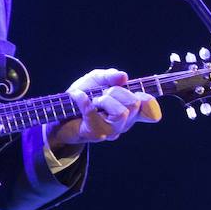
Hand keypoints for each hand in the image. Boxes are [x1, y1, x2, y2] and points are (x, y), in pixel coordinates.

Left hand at [48, 68, 162, 150]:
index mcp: (129, 110)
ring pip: (122, 113)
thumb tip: (124, 77)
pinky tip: (78, 96)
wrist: (59, 112)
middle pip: (135, 105)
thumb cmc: (82, 96)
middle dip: (118, 92)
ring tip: (94, 99)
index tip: (141, 96)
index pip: (150, 111)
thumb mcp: (96, 80)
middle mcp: (123, 123)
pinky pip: (94, 115)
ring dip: (105, 99)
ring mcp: (111, 130)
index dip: (151, 104)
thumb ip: (110, 76)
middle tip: (103, 93)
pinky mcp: (95, 134)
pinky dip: (84, 101)